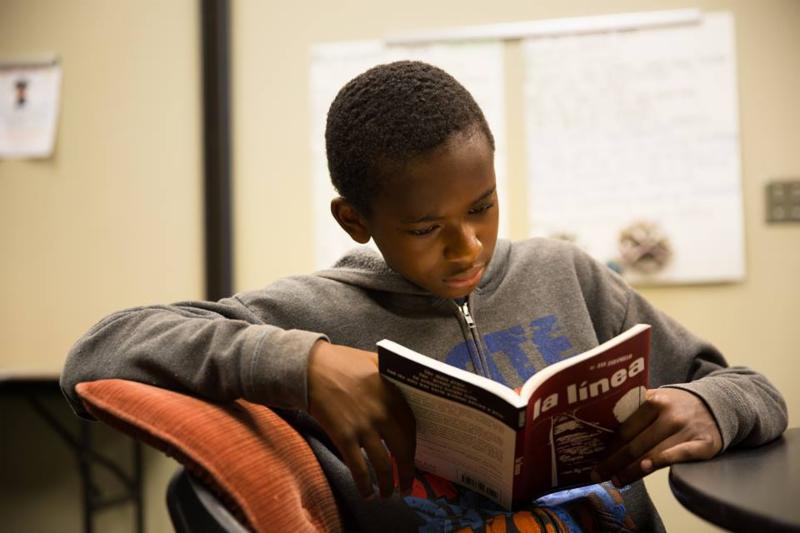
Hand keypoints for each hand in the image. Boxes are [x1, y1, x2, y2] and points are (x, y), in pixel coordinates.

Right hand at [307, 340, 415, 498]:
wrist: (311, 368)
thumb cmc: (343, 363)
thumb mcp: (376, 361)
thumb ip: (395, 374)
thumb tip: (415, 384)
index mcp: (393, 396)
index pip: (411, 430)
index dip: (413, 449)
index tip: (413, 460)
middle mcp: (382, 413)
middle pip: (402, 451)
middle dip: (407, 474)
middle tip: (408, 487)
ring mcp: (363, 427)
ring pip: (382, 464)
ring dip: (387, 485)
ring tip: (388, 494)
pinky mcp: (343, 437)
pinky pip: (358, 468)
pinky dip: (364, 484)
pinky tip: (367, 493)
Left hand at [592, 387, 721, 486]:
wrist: (716, 404)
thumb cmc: (675, 406)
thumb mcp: (655, 399)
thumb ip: (633, 409)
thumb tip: (600, 429)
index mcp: (654, 400)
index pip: (625, 428)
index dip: (608, 446)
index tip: (594, 457)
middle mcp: (670, 414)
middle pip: (635, 443)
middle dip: (613, 462)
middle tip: (597, 474)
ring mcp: (687, 429)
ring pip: (652, 454)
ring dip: (630, 470)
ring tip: (615, 479)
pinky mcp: (703, 444)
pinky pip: (677, 456)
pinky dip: (659, 462)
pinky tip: (643, 469)